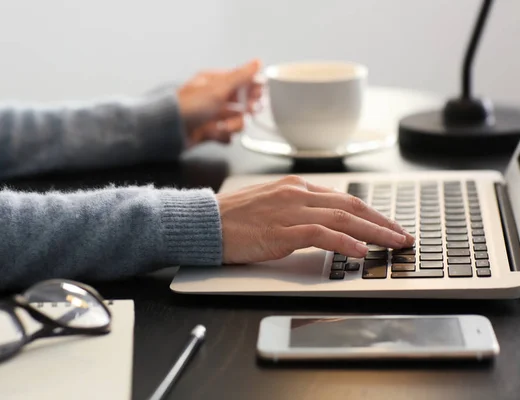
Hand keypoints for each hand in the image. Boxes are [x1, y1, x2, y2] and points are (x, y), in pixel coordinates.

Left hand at [178, 59, 262, 146]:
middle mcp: (214, 98)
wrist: (170, 129)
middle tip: (248, 111)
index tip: (259, 94)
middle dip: (246, 109)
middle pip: (240, 103)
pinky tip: (217, 133)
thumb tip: (257, 62)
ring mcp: (212, 115)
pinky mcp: (209, 131)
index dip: (252, 88)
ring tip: (225, 126)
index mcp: (215, 82)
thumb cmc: (190, 105)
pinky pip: (225, 135)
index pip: (240, 82)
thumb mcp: (219, 87)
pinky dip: (223, 136)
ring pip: (235, 120)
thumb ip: (241, 76)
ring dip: (234, 124)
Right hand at [217, 175, 414, 263]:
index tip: (389, 225)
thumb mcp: (270, 204)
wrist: (205, 221)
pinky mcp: (280, 231)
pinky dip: (344, 242)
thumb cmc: (234, 217)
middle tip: (403, 236)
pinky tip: (360, 251)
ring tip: (394, 244)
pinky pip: (320, 234)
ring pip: (342, 218)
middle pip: (350, 206)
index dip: (371, 213)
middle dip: (382, 222)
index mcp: (295, 186)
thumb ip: (297, 208)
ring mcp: (289, 211)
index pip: (343, 199)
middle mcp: (297, 193)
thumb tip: (324, 221)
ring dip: (373, 232)